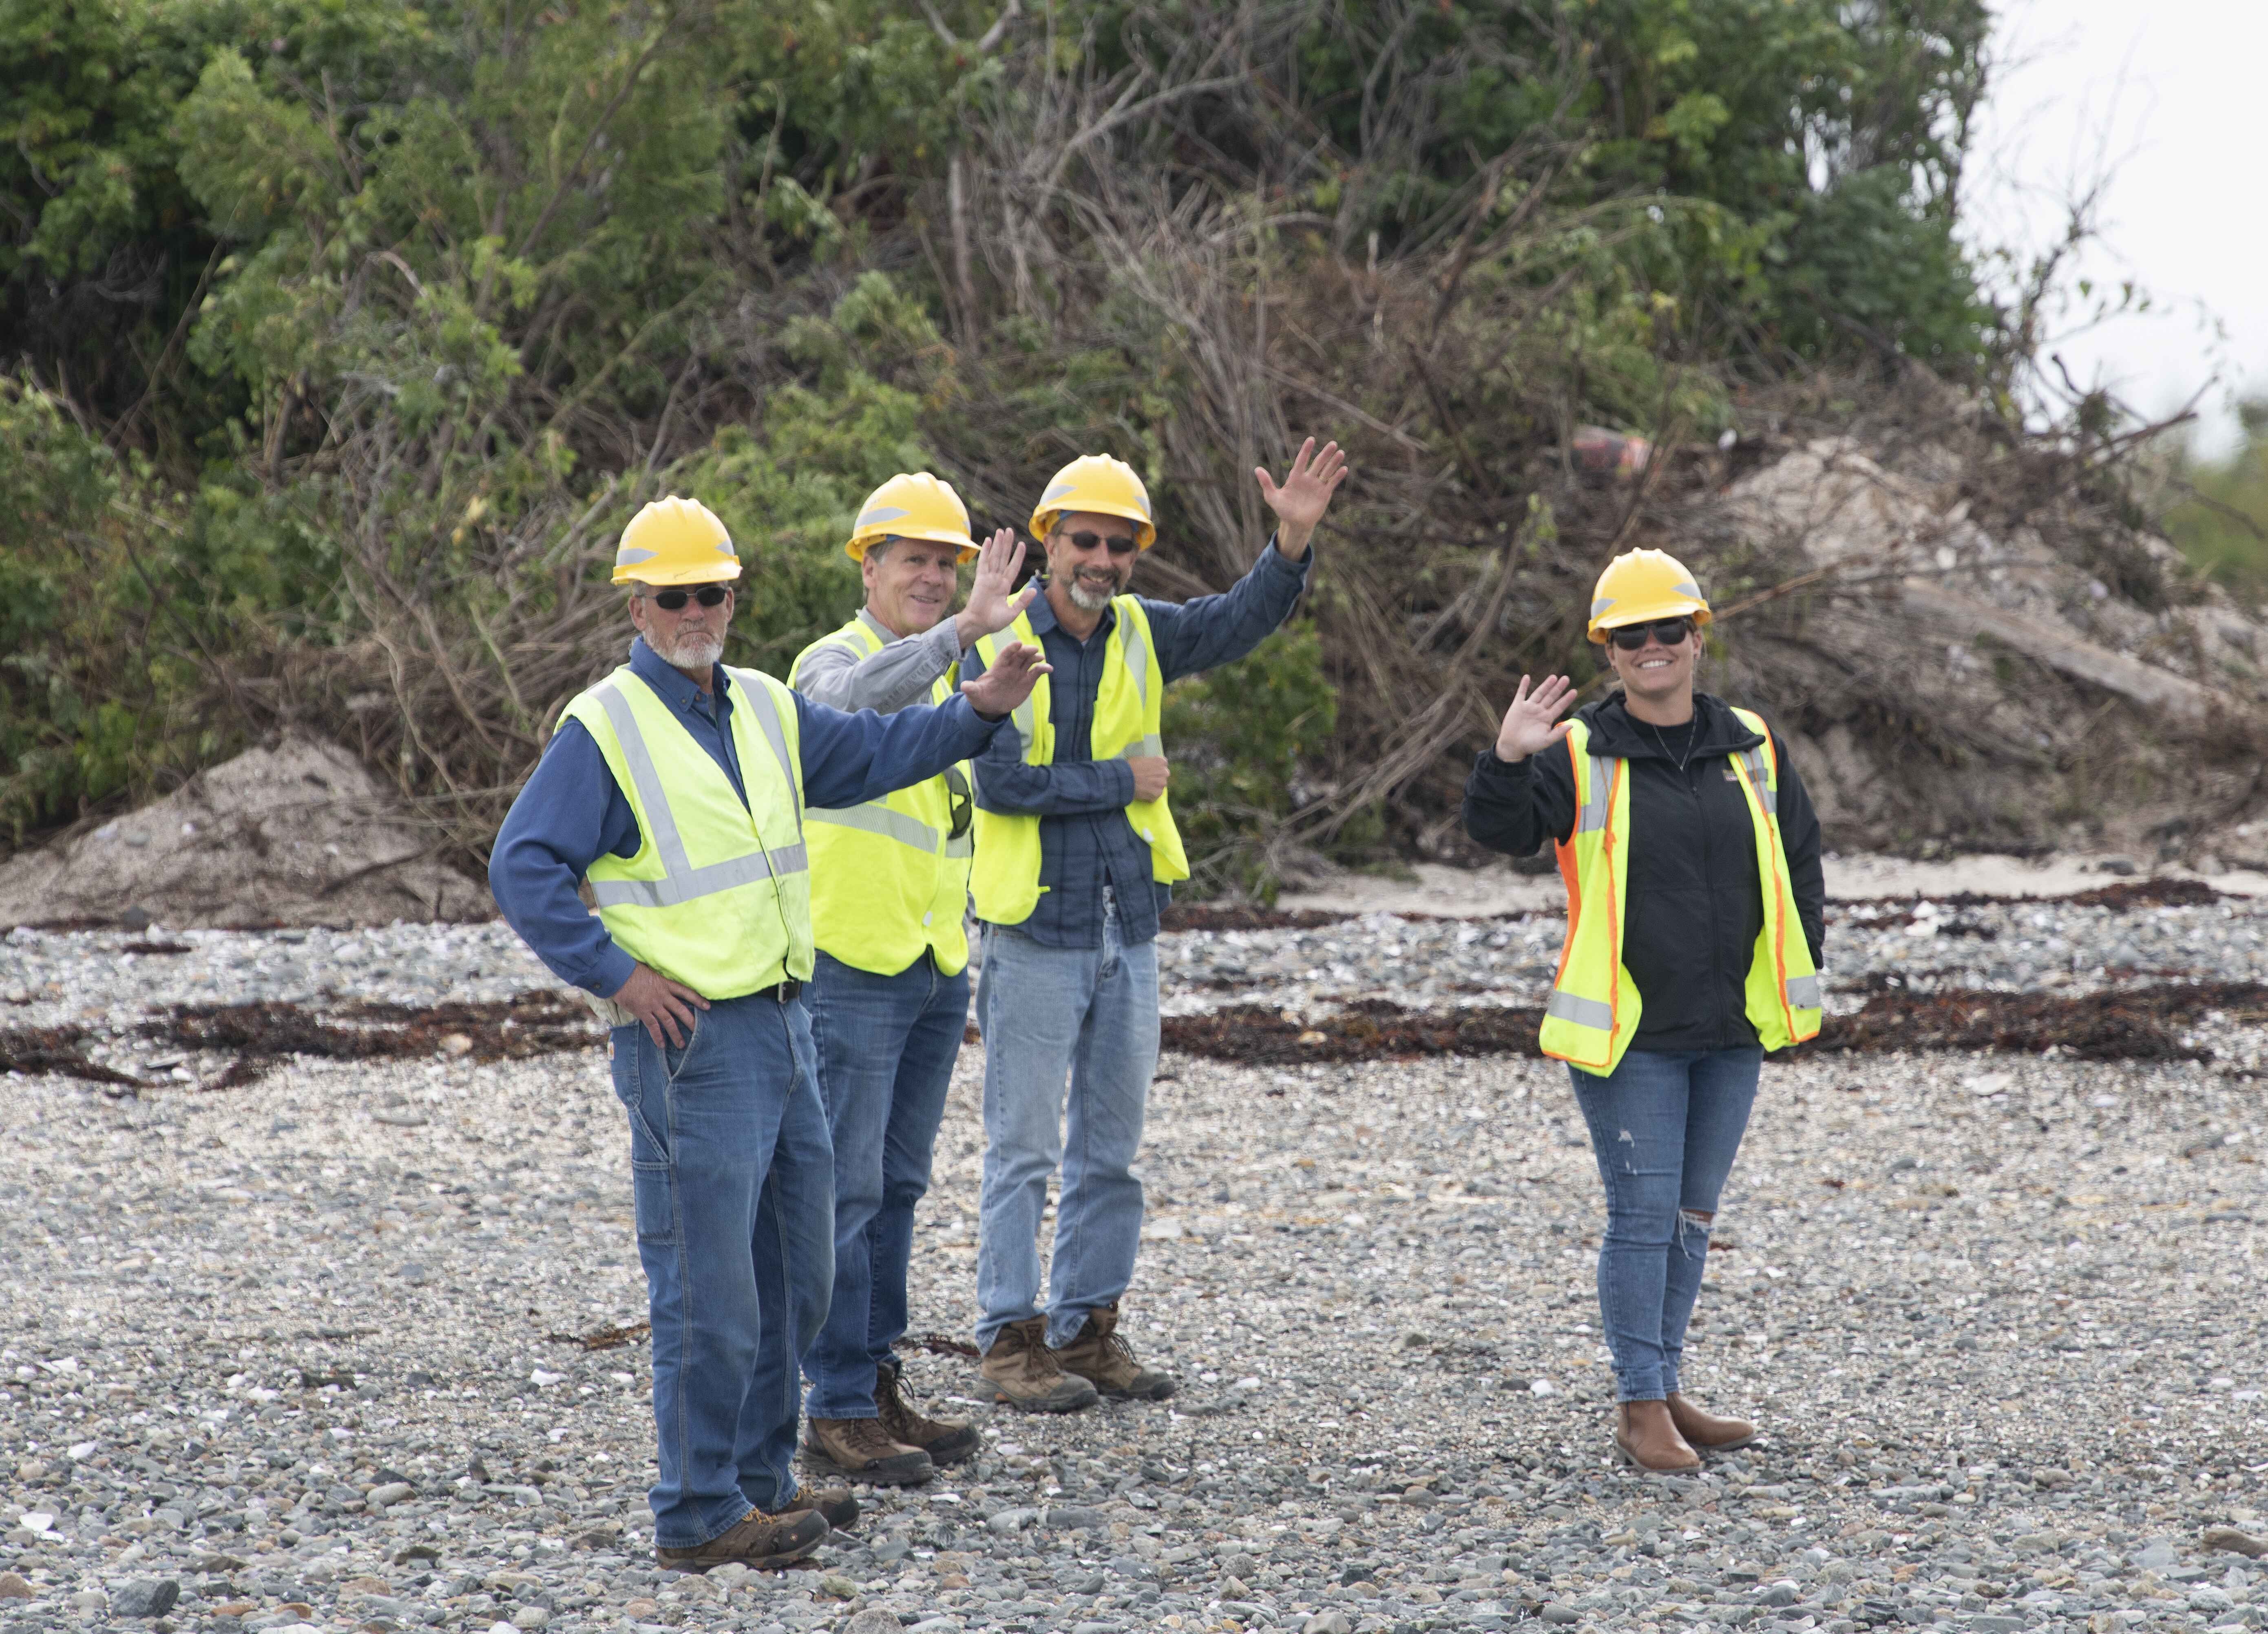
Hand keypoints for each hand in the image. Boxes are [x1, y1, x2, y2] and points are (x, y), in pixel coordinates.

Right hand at [612, 962, 708, 1049]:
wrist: (620, 974)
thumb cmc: (634, 971)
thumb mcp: (651, 973)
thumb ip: (659, 982)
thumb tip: (663, 985)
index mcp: (666, 984)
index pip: (686, 992)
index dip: (697, 999)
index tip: (708, 1007)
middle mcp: (663, 996)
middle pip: (681, 1010)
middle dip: (691, 1021)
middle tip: (699, 1032)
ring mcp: (653, 1005)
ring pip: (669, 1021)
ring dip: (676, 1034)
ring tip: (682, 1044)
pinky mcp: (643, 1012)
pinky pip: (653, 1027)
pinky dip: (657, 1037)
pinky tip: (662, 1045)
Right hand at [953, 528, 1039, 648]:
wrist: (979, 625)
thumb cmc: (994, 622)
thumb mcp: (1013, 612)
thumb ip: (1023, 601)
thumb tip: (1034, 590)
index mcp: (1005, 586)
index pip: (1013, 567)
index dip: (1017, 556)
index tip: (1022, 544)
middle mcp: (997, 580)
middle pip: (1003, 558)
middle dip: (1007, 544)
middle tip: (1009, 530)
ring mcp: (988, 578)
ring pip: (995, 557)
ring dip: (998, 544)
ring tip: (1001, 531)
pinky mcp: (980, 579)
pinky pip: (983, 563)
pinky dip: (986, 552)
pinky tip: (988, 541)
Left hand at [961, 639, 1050, 718]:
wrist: (992, 706)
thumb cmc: (981, 697)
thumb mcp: (974, 694)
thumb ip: (971, 689)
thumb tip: (964, 686)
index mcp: (997, 668)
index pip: (1005, 655)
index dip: (1011, 649)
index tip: (1018, 643)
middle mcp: (1010, 667)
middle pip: (1019, 655)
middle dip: (1026, 651)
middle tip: (1034, 649)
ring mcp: (1020, 673)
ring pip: (1029, 661)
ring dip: (1035, 658)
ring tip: (1041, 658)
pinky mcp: (1027, 680)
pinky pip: (1036, 672)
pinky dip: (1043, 669)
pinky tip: (1049, 669)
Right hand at [1126, 755, 1169, 802]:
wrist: (1125, 778)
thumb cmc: (1130, 767)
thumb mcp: (1141, 759)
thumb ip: (1149, 763)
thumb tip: (1149, 767)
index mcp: (1161, 761)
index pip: (1163, 765)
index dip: (1156, 769)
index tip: (1149, 772)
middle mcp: (1164, 772)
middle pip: (1163, 776)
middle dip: (1157, 778)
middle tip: (1147, 780)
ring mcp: (1162, 783)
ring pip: (1160, 786)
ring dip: (1154, 787)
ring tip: (1144, 788)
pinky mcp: (1158, 793)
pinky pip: (1155, 795)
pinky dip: (1150, 796)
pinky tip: (1142, 793)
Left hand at [1254, 436, 1349, 559]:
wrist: (1295, 524)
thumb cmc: (1283, 510)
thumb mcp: (1272, 497)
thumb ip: (1266, 483)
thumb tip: (1257, 469)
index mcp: (1295, 477)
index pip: (1301, 461)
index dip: (1306, 451)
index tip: (1311, 439)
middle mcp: (1307, 479)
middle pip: (1318, 463)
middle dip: (1325, 454)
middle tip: (1333, 443)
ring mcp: (1317, 486)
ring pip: (1327, 471)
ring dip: (1334, 462)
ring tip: (1340, 452)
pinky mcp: (1324, 494)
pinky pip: (1332, 483)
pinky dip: (1337, 476)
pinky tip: (1344, 469)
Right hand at [1493, 673, 1576, 761]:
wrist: (1513, 746)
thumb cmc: (1530, 745)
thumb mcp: (1546, 740)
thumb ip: (1559, 733)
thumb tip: (1572, 725)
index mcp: (1547, 718)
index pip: (1559, 706)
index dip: (1566, 699)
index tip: (1574, 691)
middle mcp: (1539, 711)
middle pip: (1551, 697)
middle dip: (1558, 688)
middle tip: (1566, 678)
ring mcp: (1528, 707)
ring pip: (1539, 693)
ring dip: (1546, 685)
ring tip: (1553, 677)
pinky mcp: (1517, 706)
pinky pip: (1521, 693)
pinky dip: (1523, 685)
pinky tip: (1527, 677)